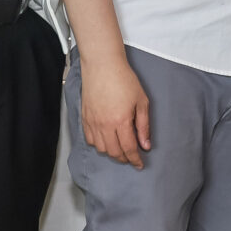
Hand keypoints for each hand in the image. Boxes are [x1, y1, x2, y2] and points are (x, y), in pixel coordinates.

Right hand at [79, 54, 152, 168]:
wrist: (102, 65)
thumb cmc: (123, 79)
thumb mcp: (141, 101)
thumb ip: (143, 125)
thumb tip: (145, 144)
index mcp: (120, 121)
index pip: (129, 148)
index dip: (135, 159)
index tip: (140, 164)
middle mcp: (104, 125)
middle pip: (114, 152)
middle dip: (124, 158)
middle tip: (131, 157)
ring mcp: (93, 122)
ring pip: (101, 148)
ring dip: (111, 152)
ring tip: (120, 148)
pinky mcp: (84, 118)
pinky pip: (90, 139)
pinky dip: (98, 144)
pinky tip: (106, 140)